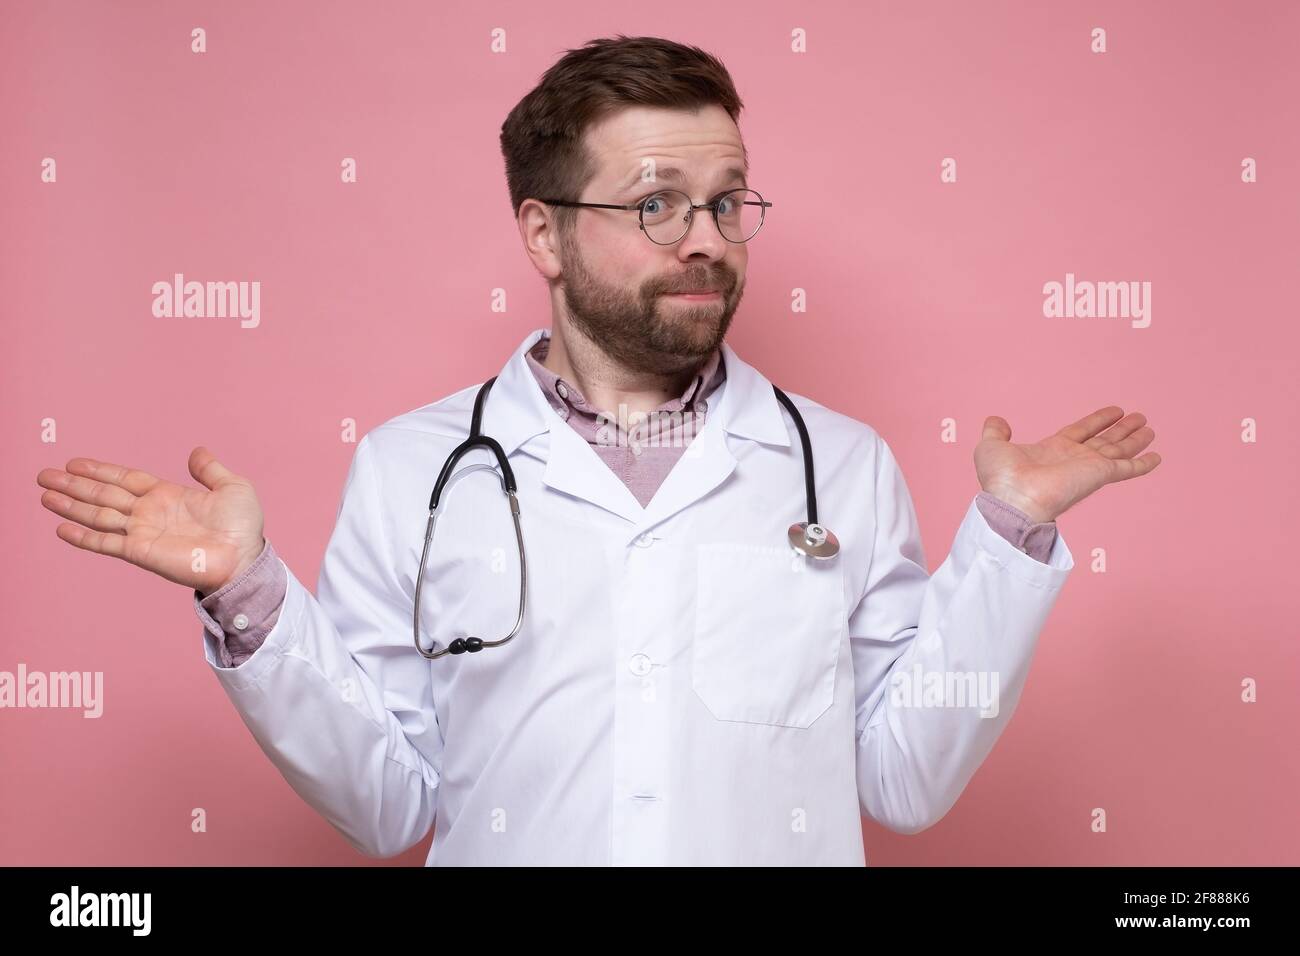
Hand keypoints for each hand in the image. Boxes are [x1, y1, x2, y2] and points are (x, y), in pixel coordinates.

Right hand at [36, 447, 265, 594]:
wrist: (244, 558)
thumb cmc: (243, 527)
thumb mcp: (232, 487)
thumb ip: (210, 469)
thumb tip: (196, 451)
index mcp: (167, 495)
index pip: (125, 479)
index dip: (101, 470)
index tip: (75, 462)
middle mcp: (149, 513)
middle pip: (103, 494)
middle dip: (74, 484)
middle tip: (44, 474)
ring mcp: (142, 532)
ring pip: (98, 514)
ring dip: (71, 505)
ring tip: (44, 494)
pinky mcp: (140, 552)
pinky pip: (106, 542)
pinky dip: (83, 536)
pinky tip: (61, 528)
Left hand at [974, 406, 1160, 523]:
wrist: (1013, 499)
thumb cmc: (1000, 479)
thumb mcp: (991, 446)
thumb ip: (995, 431)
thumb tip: (996, 420)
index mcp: (1052, 451)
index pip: (1081, 432)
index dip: (1098, 421)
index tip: (1115, 411)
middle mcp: (1073, 459)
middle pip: (1104, 441)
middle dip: (1121, 430)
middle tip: (1140, 418)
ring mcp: (1088, 468)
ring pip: (1118, 450)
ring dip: (1135, 440)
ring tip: (1150, 428)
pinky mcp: (1099, 476)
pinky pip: (1127, 469)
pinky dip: (1143, 464)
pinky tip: (1156, 457)